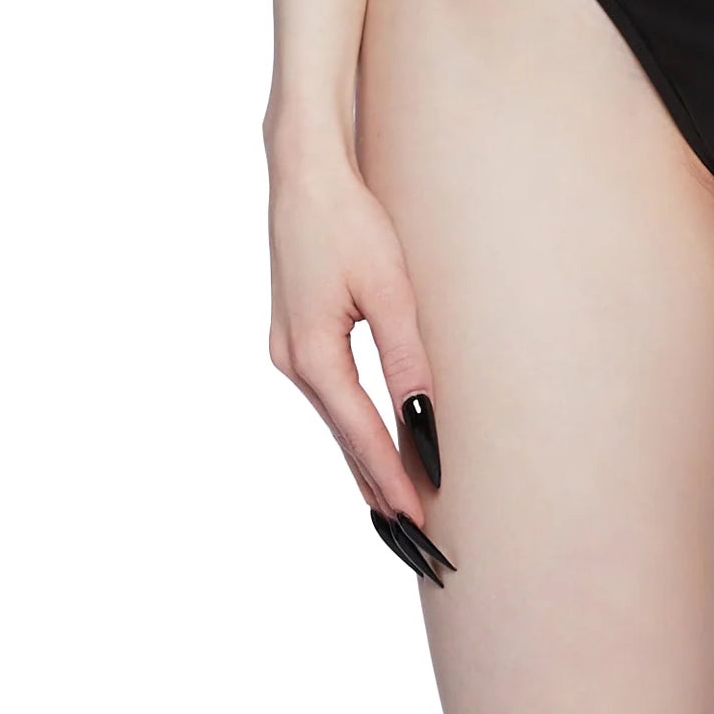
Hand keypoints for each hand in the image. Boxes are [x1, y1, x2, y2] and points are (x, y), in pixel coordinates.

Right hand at [268, 146, 455, 581]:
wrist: (304, 172)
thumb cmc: (350, 220)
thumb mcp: (389, 287)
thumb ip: (406, 358)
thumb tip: (426, 422)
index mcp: (312, 354)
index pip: (361, 436)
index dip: (392, 480)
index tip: (421, 522)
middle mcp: (292, 361)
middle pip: (343, 441)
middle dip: (379, 491)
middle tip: (416, 542)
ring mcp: (288, 350)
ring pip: (336, 423)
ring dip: (366, 464)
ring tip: (401, 512)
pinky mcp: (296, 336)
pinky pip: (330, 399)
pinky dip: (354, 430)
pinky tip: (372, 450)